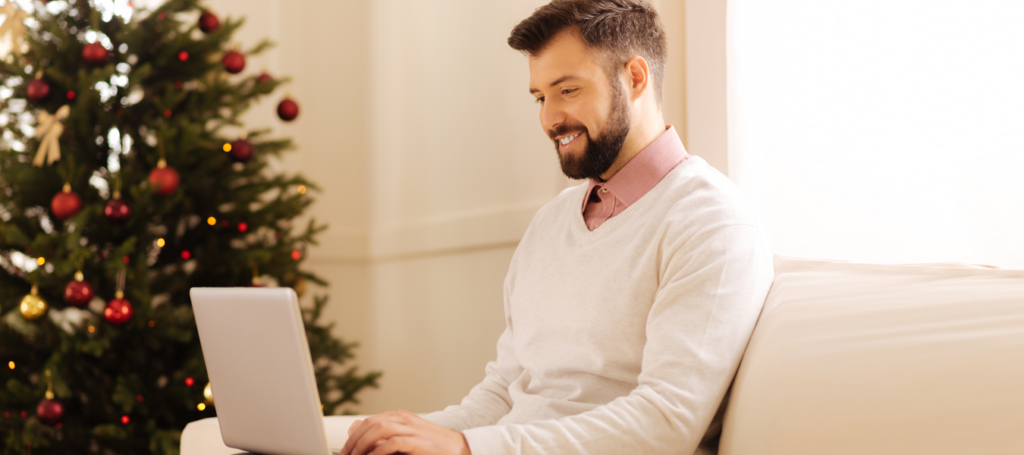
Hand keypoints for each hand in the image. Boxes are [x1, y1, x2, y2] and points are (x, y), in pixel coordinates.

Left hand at [342, 410, 470, 454]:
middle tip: (347, 454)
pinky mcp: (418, 441)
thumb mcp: (405, 440)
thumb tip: (355, 429)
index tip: (346, 450)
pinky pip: (393, 443)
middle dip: (354, 440)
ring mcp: (412, 429)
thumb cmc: (432, 448)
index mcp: (400, 418)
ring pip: (379, 428)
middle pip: (371, 422)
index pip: (370, 420)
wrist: (460, 449)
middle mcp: (404, 420)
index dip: (354, 435)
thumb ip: (383, 436)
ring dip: (363, 444)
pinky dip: (379, 451)